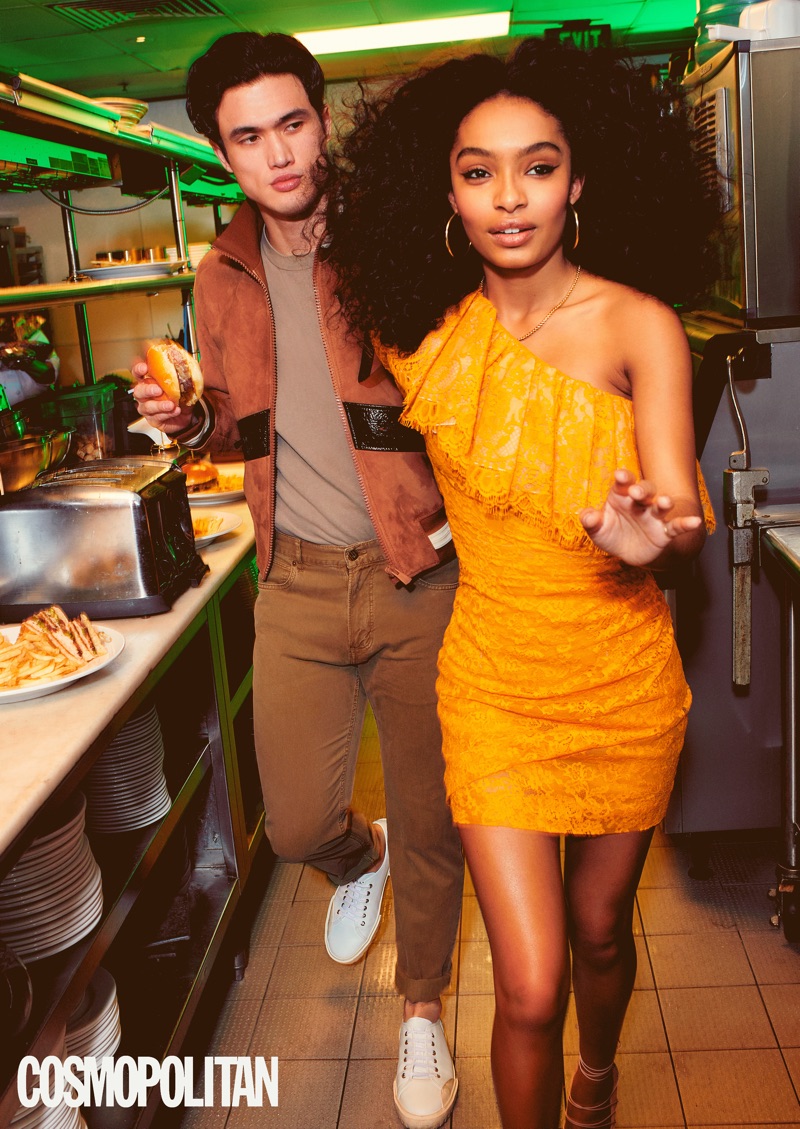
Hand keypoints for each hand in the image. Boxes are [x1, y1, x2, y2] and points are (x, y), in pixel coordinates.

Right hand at [131, 360, 193, 433]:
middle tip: (158, 390)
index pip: (138, 374)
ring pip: (147, 407)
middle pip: (138, 391)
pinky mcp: (153, 420)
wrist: (184, 417)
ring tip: (171, 404)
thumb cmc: (178, 399)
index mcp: (148, 382)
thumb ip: (180, 378)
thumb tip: (188, 370)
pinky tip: (176, 410)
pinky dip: (168, 414)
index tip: (145, 368)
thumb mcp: (181, 387)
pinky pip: (157, 417)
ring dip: (159, 405)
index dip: (138, 370)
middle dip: (147, 390)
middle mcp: (144, 395)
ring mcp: (147, 408)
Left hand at [579, 469, 702, 566]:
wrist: (628, 554)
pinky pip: (676, 526)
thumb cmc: (612, 534)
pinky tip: (695, 521)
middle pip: (645, 490)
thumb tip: (587, 516)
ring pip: (661, 504)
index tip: (620, 475)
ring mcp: (653, 516)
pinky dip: (686, 523)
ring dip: (664, 502)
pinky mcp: (664, 532)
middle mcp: (639, 503)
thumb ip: (591, 521)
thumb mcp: (597, 530)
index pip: (623, 483)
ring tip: (666, 502)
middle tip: (636, 492)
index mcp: (622, 496)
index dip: (623, 478)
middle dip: (642, 489)